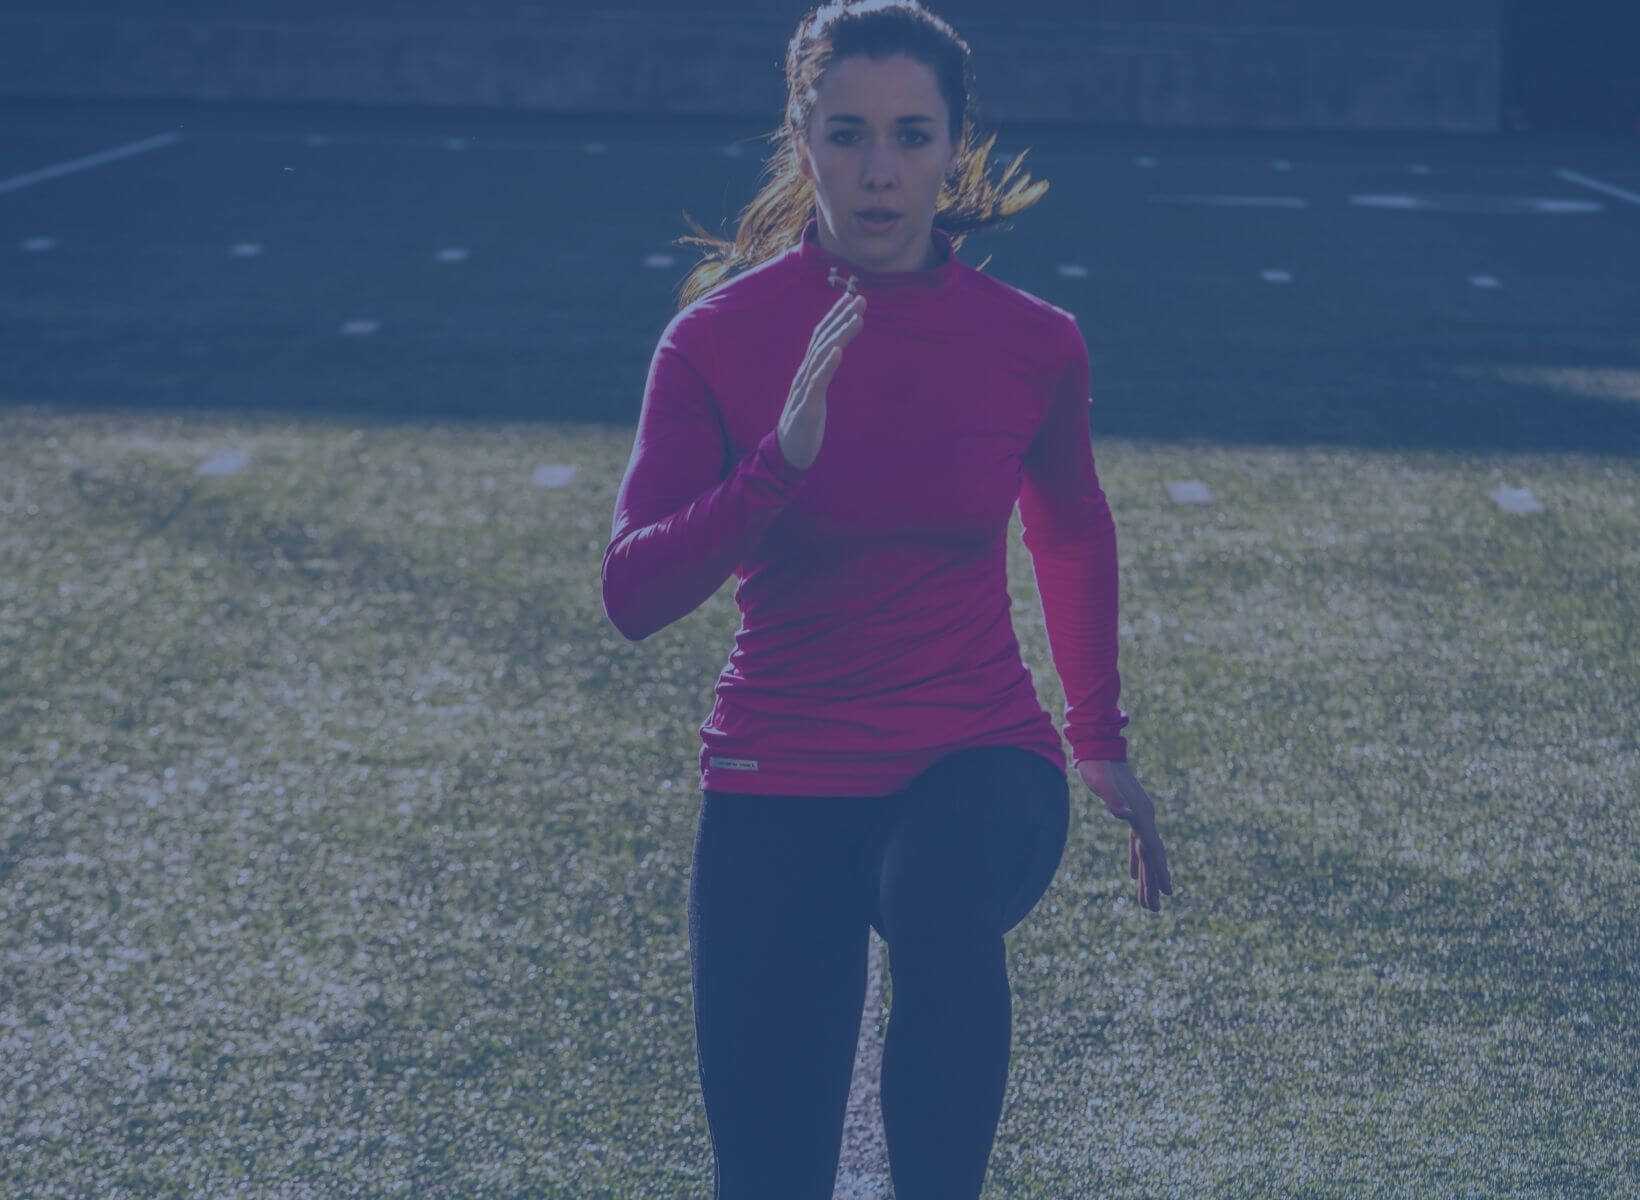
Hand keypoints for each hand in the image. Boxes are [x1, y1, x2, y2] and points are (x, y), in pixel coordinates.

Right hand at [777, 290, 865, 469]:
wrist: (788, 454)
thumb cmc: (804, 424)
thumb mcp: (816, 395)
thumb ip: (822, 375)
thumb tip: (833, 356)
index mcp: (808, 371)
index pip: (821, 337)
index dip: (835, 317)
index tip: (852, 298)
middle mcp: (804, 375)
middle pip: (822, 340)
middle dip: (841, 317)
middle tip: (860, 298)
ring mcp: (804, 390)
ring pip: (822, 356)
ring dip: (840, 335)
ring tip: (856, 318)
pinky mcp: (807, 407)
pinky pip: (818, 383)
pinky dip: (828, 365)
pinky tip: (838, 351)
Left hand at [1074, 759, 1173, 911]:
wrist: (1100, 748)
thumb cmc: (1098, 767)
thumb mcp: (1102, 783)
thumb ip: (1114, 800)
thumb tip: (1125, 816)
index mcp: (1140, 813)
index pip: (1153, 849)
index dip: (1160, 871)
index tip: (1168, 893)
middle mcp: (1143, 817)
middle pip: (1152, 856)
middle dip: (1153, 883)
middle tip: (1153, 910)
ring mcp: (1138, 816)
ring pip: (1144, 853)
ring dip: (1145, 877)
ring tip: (1146, 901)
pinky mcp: (1129, 814)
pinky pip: (1135, 844)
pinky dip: (1135, 860)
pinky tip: (1132, 874)